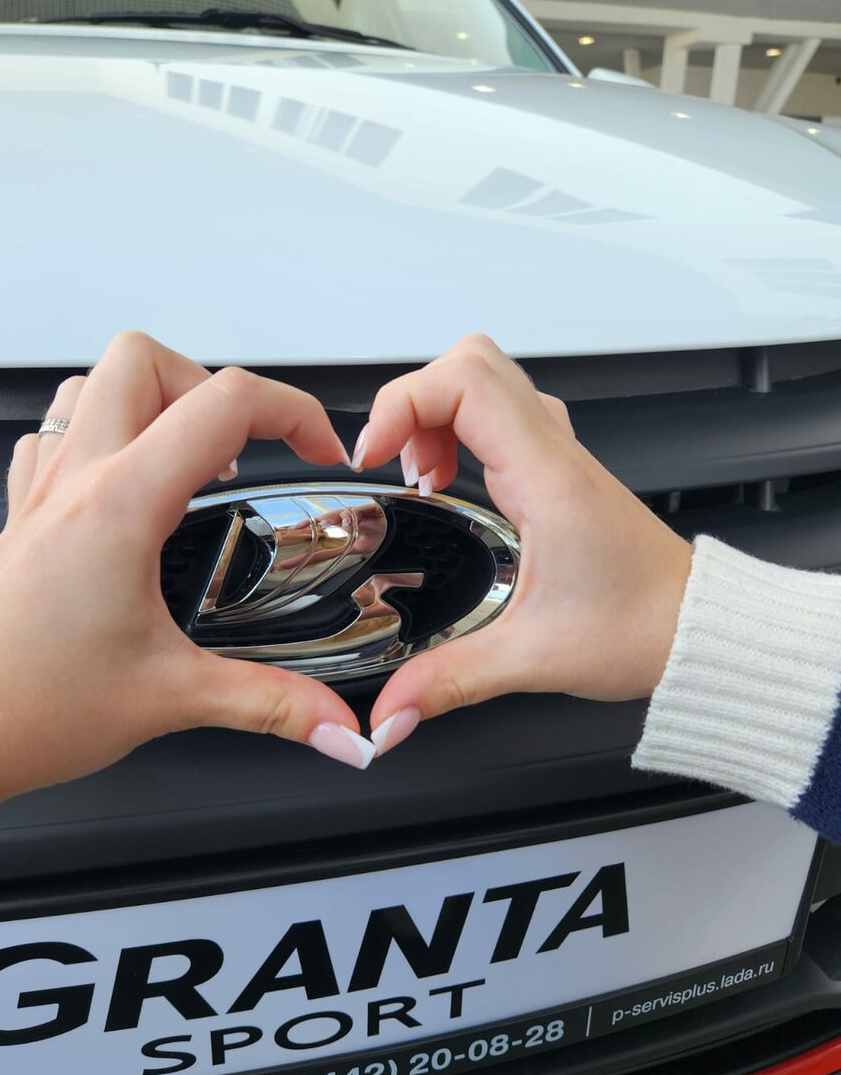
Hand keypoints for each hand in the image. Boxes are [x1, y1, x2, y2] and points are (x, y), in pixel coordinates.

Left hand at [0, 333, 371, 856]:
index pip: (223, 403)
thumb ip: (271, 706)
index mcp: (120, 504)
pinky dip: (102, 440)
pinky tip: (126, 491)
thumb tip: (339, 729)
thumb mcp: (172, 699)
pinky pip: (56, 436)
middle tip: (245, 449)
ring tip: (192, 460)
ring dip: (153, 403)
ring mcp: (41, 493)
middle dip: (213, 388)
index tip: (318, 453)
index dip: (293, 412)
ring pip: (93, 386)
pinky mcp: (23, 518)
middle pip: (146, 360)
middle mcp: (75, 480)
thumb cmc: (22, 707)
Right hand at [352, 335, 693, 754]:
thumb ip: (448, 683)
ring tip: (416, 472)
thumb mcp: (531, 659)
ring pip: (489, 382)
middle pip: (472, 362)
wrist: (699, 630)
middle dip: (414, 400)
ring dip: (437, 413)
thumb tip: (387, 712)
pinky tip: (450, 485)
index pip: (465, 384)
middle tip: (392, 458)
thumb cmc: (643, 628)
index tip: (374, 455)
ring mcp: (559, 457)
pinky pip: (503, 416)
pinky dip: (462, 431)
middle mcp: (554, 453)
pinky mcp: (559, 473)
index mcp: (547, 478)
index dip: (403, 403)